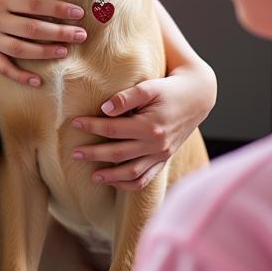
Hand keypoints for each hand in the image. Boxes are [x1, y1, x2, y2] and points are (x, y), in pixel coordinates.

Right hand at [0, 0, 86, 86]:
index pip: (34, 4)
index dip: (58, 8)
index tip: (78, 12)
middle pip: (31, 28)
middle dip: (59, 32)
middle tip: (81, 35)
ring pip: (20, 49)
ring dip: (44, 52)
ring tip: (65, 51)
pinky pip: (4, 68)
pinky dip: (21, 76)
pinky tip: (38, 81)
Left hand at [70, 61, 215, 190]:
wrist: (197, 96)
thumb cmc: (169, 89)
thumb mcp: (148, 87)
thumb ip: (126, 98)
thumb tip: (104, 109)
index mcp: (150, 126)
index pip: (113, 129)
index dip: (91, 126)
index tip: (74, 123)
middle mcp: (156, 144)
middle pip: (118, 154)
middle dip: (94, 154)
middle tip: (74, 154)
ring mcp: (161, 154)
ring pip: (132, 173)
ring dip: (110, 176)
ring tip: (92, 176)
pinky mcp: (164, 159)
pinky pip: (146, 179)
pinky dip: (129, 184)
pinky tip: (114, 181)